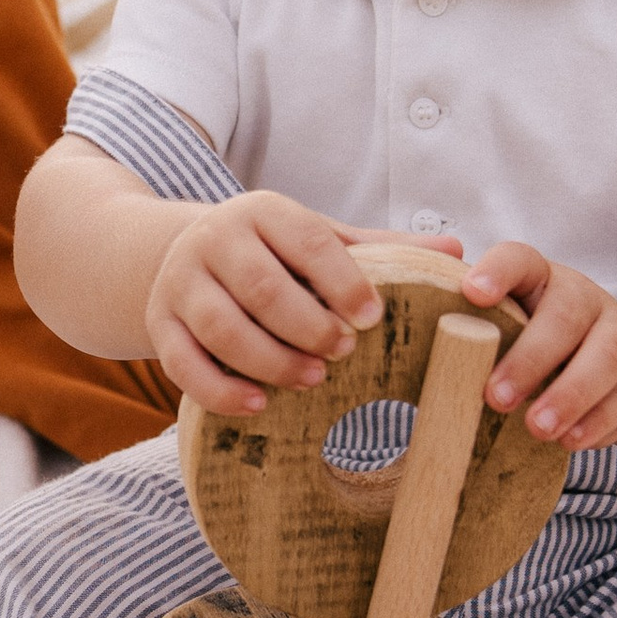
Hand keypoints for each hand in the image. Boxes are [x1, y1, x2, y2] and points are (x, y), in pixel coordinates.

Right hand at [146, 193, 460, 413]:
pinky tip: (259, 405)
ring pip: (222, 327)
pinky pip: (183, 365)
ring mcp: (181, 284)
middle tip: (343, 353)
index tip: (373, 318)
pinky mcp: (160, 326)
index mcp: (263, 212)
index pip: (308, 241)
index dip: (343, 281)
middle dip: (308, 325)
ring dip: (270, 360)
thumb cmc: (270, 253)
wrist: (175, 255)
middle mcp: (216, 240)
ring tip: (312, 380)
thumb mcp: (319, 239)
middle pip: (263, 287)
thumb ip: (381, 249)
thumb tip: (457, 251)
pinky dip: (221, 390)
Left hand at [465, 242, 616, 450]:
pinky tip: (572, 442)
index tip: (474, 293)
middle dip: (532, 356)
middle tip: (496, 397)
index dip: (500, 271)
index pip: (521, 259)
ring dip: (572, 394)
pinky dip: (600, 422)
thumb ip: (467, 335)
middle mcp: (583, 298)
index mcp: (539, 279)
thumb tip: (405, 359)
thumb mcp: (504, 330)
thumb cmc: (534, 344)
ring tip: (538, 429)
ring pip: (608, 354)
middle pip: (566, 314)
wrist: (613, 361)